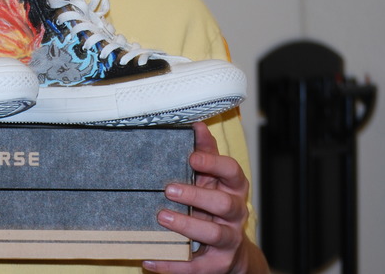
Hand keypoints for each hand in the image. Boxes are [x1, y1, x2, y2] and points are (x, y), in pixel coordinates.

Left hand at [142, 122, 268, 273]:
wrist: (231, 250)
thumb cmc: (214, 205)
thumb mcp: (212, 180)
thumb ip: (205, 154)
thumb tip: (197, 125)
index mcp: (234, 189)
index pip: (233, 172)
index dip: (214, 163)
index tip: (192, 157)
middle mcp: (236, 214)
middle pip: (224, 204)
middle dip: (196, 196)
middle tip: (169, 189)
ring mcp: (229, 240)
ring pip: (214, 233)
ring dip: (187, 225)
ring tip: (162, 217)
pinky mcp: (217, 264)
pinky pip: (194, 266)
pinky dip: (171, 264)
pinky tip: (148, 258)